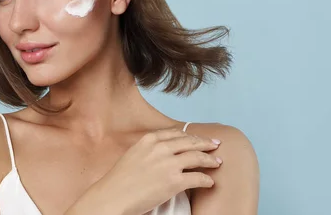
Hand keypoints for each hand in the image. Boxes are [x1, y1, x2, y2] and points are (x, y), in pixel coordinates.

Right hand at [95, 126, 221, 214]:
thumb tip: (163, 152)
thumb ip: (148, 149)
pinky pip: (198, 178)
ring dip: (210, 160)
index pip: (175, 134)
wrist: (113, 197)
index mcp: (149, 140)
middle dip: (205, 143)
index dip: (190, 135)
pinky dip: (206, 179)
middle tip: (216, 145)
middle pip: (190, 142)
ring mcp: (169, 164)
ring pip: (197, 157)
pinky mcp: (175, 182)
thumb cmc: (119, 181)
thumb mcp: (132, 155)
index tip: (198, 137)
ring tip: (217, 162)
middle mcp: (160, 149)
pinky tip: (210, 182)